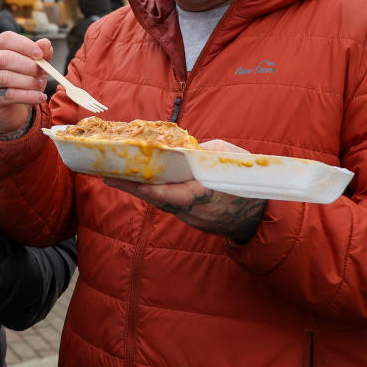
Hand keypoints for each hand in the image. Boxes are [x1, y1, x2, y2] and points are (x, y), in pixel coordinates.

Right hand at [0, 32, 51, 138]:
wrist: (10, 111)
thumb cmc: (21, 84)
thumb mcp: (34, 68)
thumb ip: (41, 55)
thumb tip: (45, 43)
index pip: (5, 39)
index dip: (23, 45)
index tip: (39, 54)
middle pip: (2, 58)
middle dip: (26, 65)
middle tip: (41, 72)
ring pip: (4, 77)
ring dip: (27, 81)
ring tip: (40, 85)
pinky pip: (7, 95)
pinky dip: (27, 96)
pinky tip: (39, 97)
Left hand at [102, 140, 266, 242]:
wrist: (258, 218)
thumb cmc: (248, 184)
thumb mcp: (232, 160)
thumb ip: (207, 153)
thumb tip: (183, 147)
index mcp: (206, 194)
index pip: (174, 195)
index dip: (152, 189)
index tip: (133, 182)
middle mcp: (193, 210)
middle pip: (158, 199)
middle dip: (132, 187)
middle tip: (107, 175)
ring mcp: (190, 216)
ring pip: (159, 201)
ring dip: (137, 189)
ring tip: (112, 175)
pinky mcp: (188, 217)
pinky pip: (166, 203)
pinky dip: (151, 192)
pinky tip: (134, 182)